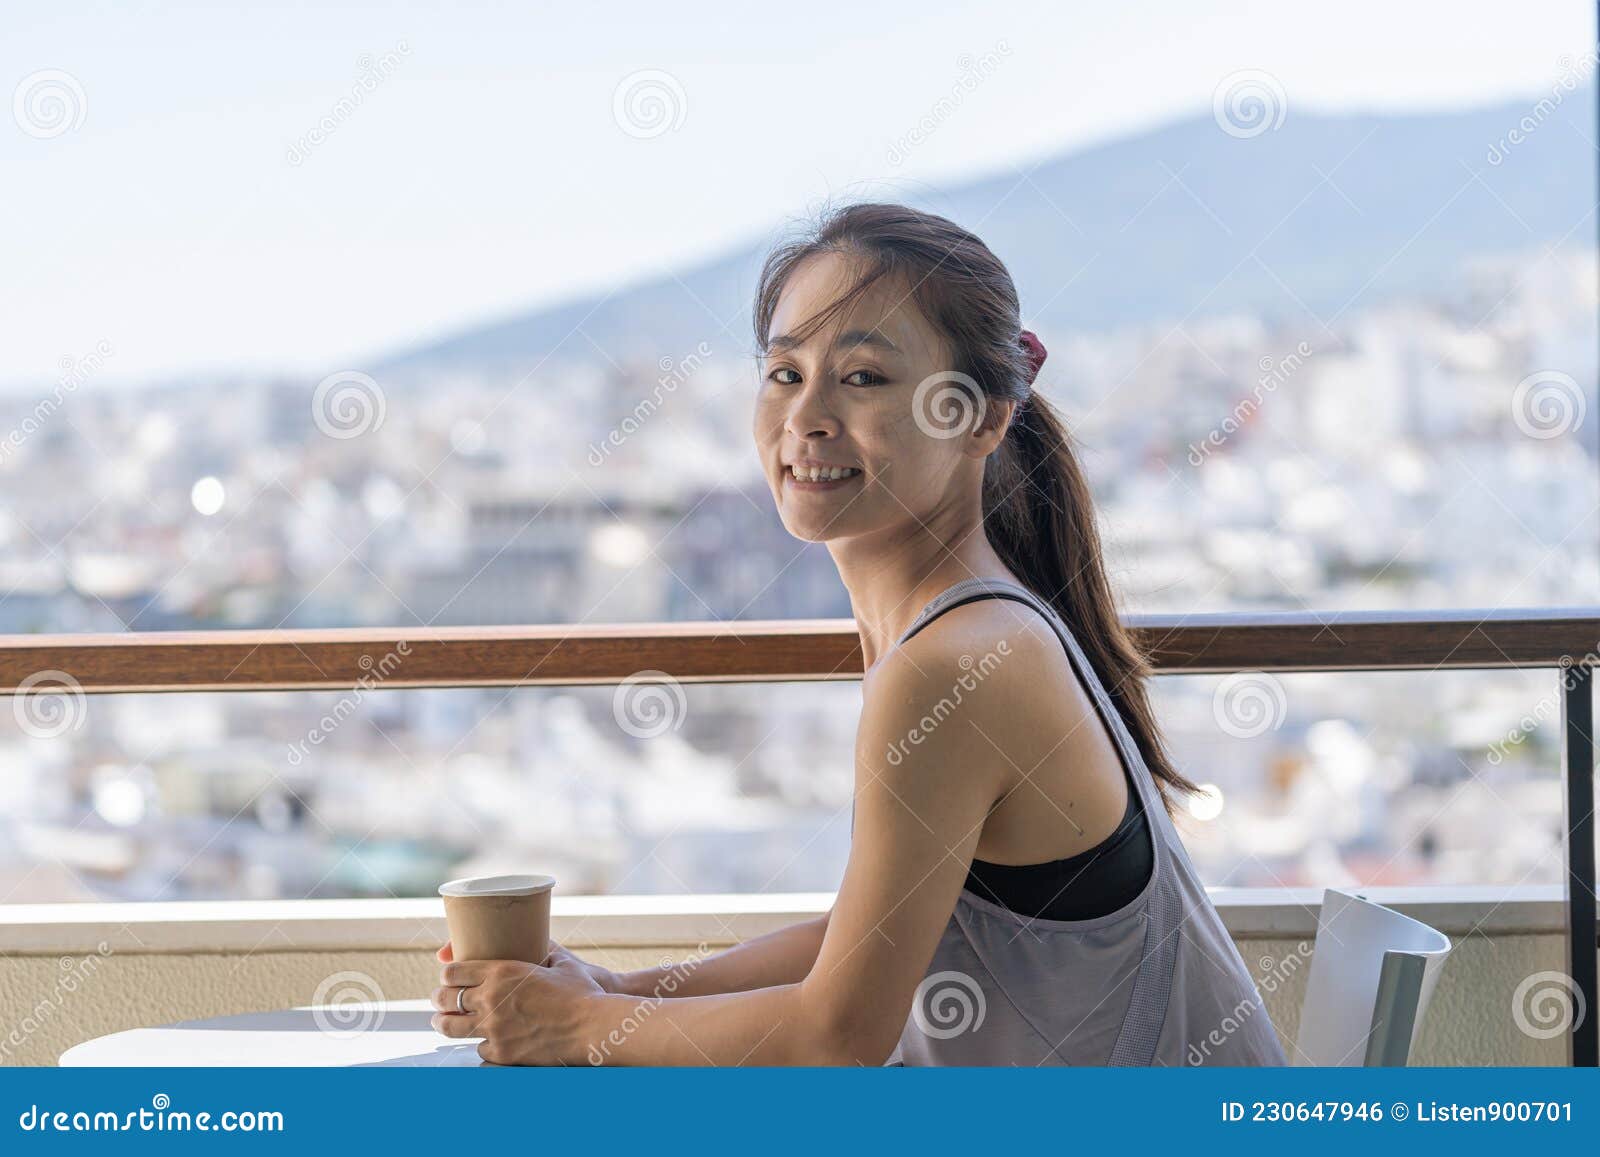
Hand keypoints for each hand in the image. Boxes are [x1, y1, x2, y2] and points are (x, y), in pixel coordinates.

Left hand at [430, 939, 611, 1064]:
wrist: (592, 1026)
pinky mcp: (502, 1053)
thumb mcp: (559, 961)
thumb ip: (541, 949)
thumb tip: (537, 937)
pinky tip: (481, 1041)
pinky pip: (478, 1049)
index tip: (446, 977)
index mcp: (502, 972)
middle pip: (446, 999)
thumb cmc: (581, 992)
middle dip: (438, 999)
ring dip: (443, 1023)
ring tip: (442, 1021)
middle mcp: (491, 1000)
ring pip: (452, 1027)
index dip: (446, 974)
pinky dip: (479, 1044)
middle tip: (439, 1000)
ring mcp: (494, 1029)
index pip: (453, 971)